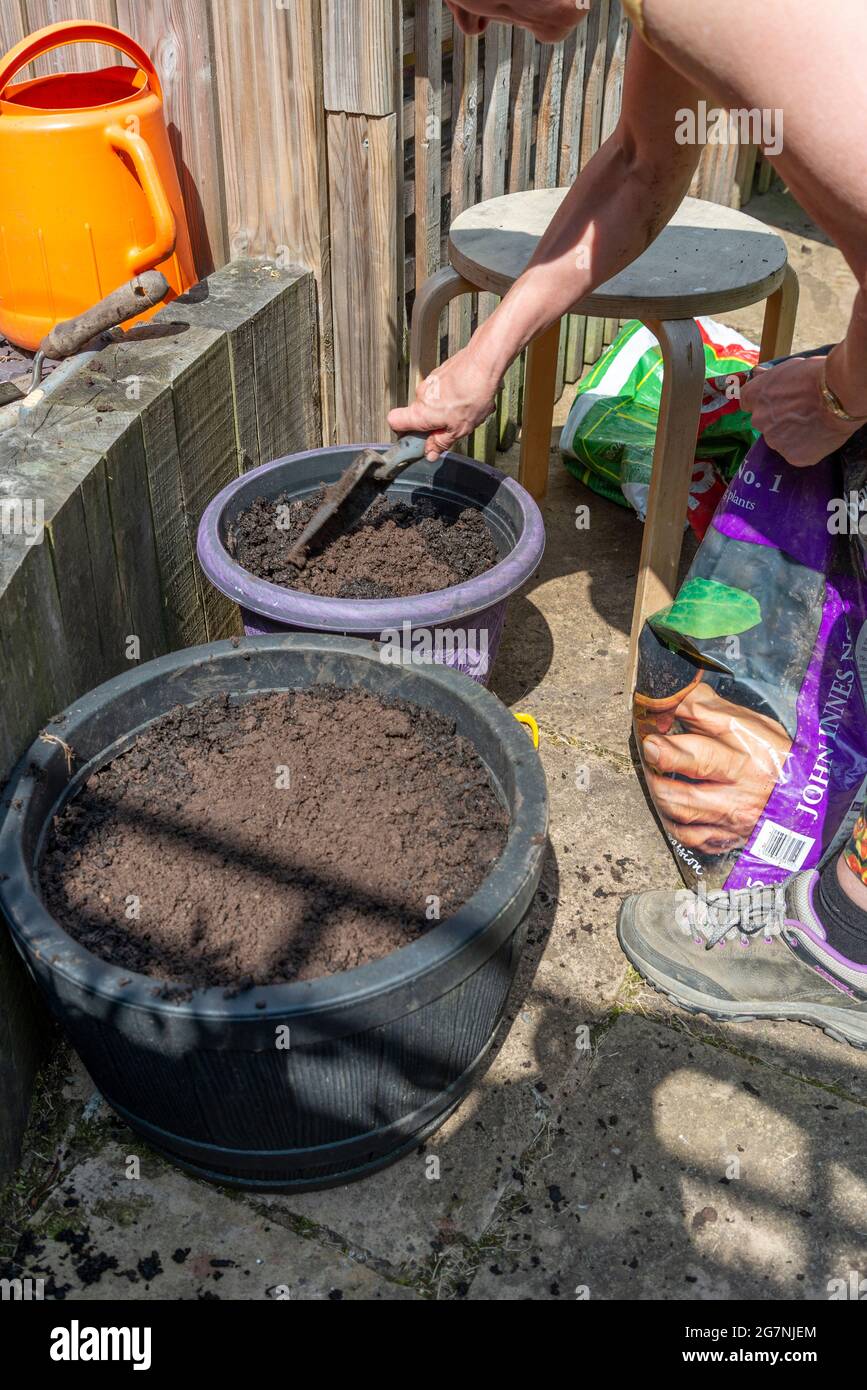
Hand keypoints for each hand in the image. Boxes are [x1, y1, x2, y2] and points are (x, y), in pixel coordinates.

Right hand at [388, 347, 501, 459]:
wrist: (484, 362)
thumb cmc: (472, 393)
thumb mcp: (459, 429)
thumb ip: (442, 442)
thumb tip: (430, 453)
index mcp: (421, 412)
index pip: (394, 422)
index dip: (402, 432)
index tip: (417, 440)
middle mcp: (421, 395)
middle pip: (418, 414)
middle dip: (434, 424)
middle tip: (452, 428)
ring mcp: (430, 382)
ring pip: (433, 403)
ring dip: (447, 410)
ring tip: (466, 410)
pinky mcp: (441, 373)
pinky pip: (442, 391)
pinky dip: (453, 397)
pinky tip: (469, 398)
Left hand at [640, 682, 791, 853]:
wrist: (809, 802)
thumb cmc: (778, 758)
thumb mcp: (755, 726)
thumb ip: (712, 711)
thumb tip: (675, 697)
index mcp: (750, 757)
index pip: (706, 748)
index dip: (673, 742)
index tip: (652, 734)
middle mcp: (741, 791)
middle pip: (692, 782)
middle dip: (663, 764)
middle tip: (650, 750)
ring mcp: (733, 819)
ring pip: (682, 811)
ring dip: (659, 791)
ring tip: (655, 773)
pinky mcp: (726, 838)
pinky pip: (688, 837)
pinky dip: (671, 821)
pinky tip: (669, 805)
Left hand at [739, 357, 858, 466]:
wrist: (839, 395)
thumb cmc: (816, 376)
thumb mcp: (788, 367)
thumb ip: (770, 377)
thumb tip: (758, 374)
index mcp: (754, 396)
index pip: (748, 402)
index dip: (764, 402)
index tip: (778, 401)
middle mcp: (759, 420)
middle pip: (765, 423)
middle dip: (778, 420)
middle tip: (801, 413)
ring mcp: (774, 441)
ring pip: (781, 440)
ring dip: (792, 435)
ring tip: (813, 424)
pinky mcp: (792, 457)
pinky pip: (797, 453)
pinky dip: (806, 448)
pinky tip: (818, 436)